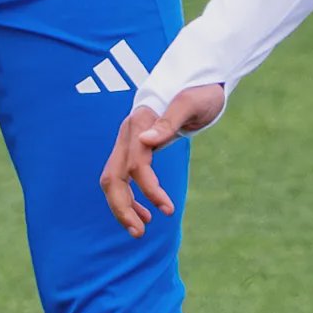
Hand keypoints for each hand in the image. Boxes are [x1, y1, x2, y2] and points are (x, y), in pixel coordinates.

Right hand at [98, 86, 224, 236]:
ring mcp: (129, 141)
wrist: (196, 79)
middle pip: (113, 177)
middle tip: (140, 234)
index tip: (168, 211)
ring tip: (140, 230)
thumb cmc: (198, 91)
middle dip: (122, 208)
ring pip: (113, 180)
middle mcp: (129, 134)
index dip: (149, 190)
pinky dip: (130, 197)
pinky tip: (146, 213)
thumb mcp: (191, 104)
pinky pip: (123, 177)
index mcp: (140, 123)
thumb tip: (147, 141)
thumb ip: (169, 122)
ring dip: (123, 207)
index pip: (136, 165)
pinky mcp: (134, 148)